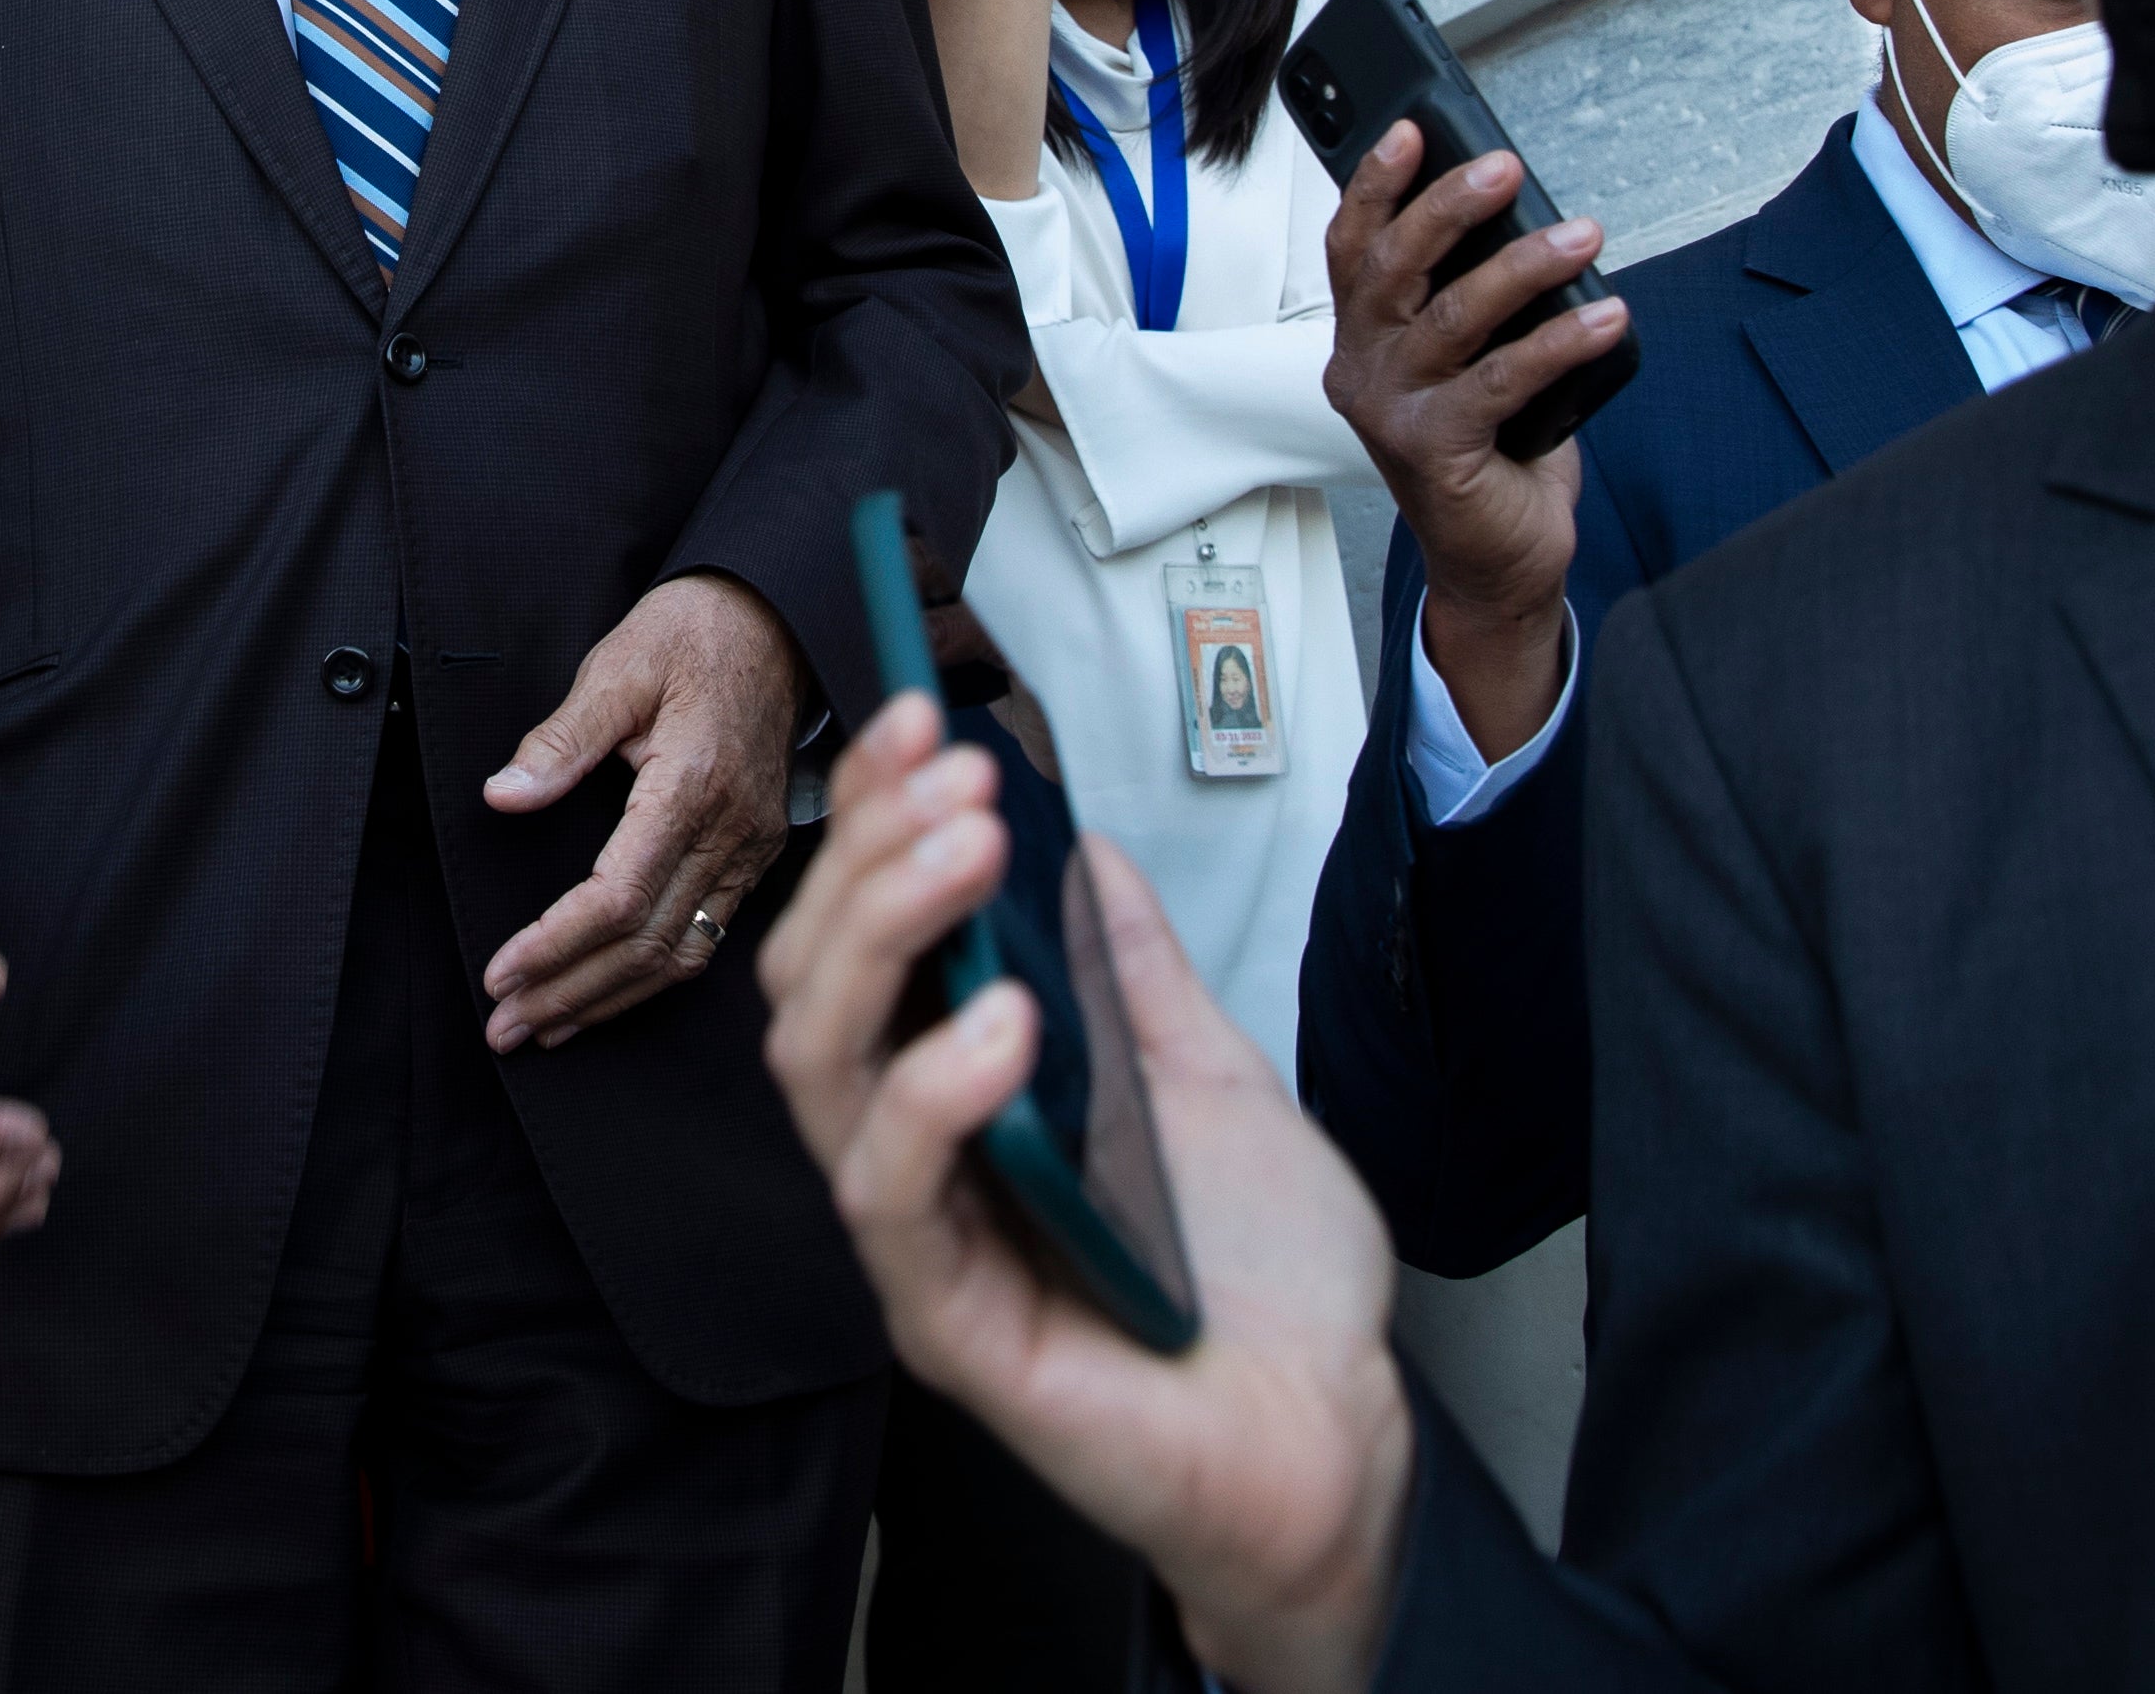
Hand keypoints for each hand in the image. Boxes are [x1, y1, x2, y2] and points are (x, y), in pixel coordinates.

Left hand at [478, 569, 812, 1048]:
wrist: (775, 619)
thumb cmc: (692, 634)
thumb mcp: (617, 667)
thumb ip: (561, 738)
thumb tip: (503, 795)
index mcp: (692, 784)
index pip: (618, 897)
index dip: (556, 945)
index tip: (503, 972)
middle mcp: (730, 830)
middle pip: (647, 943)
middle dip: (570, 991)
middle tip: (504, 1026)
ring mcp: (752, 848)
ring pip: (682, 955)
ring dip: (609, 999)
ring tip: (544, 1025)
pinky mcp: (758, 854)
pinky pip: (707, 936)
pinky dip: (654, 977)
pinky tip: (610, 994)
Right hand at [760, 693, 1412, 1693]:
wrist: (1339, 1435)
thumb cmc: (1270, 1284)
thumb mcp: (1210, 1075)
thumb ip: (1133, 974)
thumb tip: (1088, 848)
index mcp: (962, 1088)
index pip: (868, 935)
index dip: (874, 823)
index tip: (919, 720)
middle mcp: (916, 1154)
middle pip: (815, 982)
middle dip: (867, 853)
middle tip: (948, 767)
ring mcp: (921, 1238)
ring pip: (821, 1067)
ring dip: (882, 932)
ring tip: (967, 845)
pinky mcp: (948, 1322)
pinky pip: (892, 1196)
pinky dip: (932, 1091)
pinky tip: (1004, 1019)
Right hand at [1318, 120, 1620, 758]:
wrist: (1499, 563)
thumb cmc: (1491, 451)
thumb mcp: (1472, 359)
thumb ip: (1474, 298)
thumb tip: (1524, 219)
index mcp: (1360, 340)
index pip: (1351, 247)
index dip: (1377, 184)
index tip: (1412, 129)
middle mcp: (1360, 371)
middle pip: (1391, 268)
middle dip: (1447, 206)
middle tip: (1505, 166)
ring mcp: (1390, 413)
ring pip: (1451, 316)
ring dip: (1522, 266)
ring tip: (1583, 233)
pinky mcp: (1435, 451)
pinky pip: (1501, 380)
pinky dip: (1560, 343)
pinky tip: (1607, 317)